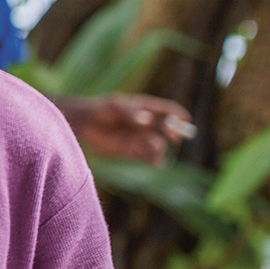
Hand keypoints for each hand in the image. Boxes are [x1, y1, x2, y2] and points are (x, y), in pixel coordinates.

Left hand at [55, 93, 194, 165]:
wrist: (85, 124)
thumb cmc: (100, 109)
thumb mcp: (114, 106)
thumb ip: (129, 112)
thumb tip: (146, 120)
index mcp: (147, 109)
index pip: (169, 110)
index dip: (178, 114)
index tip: (184, 119)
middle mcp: (149, 124)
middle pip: (168, 129)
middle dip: (172, 131)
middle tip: (171, 135)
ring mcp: (142, 138)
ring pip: (160, 145)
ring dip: (161, 147)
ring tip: (154, 145)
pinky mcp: (134, 152)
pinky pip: (150, 158)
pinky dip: (154, 161)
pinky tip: (154, 162)